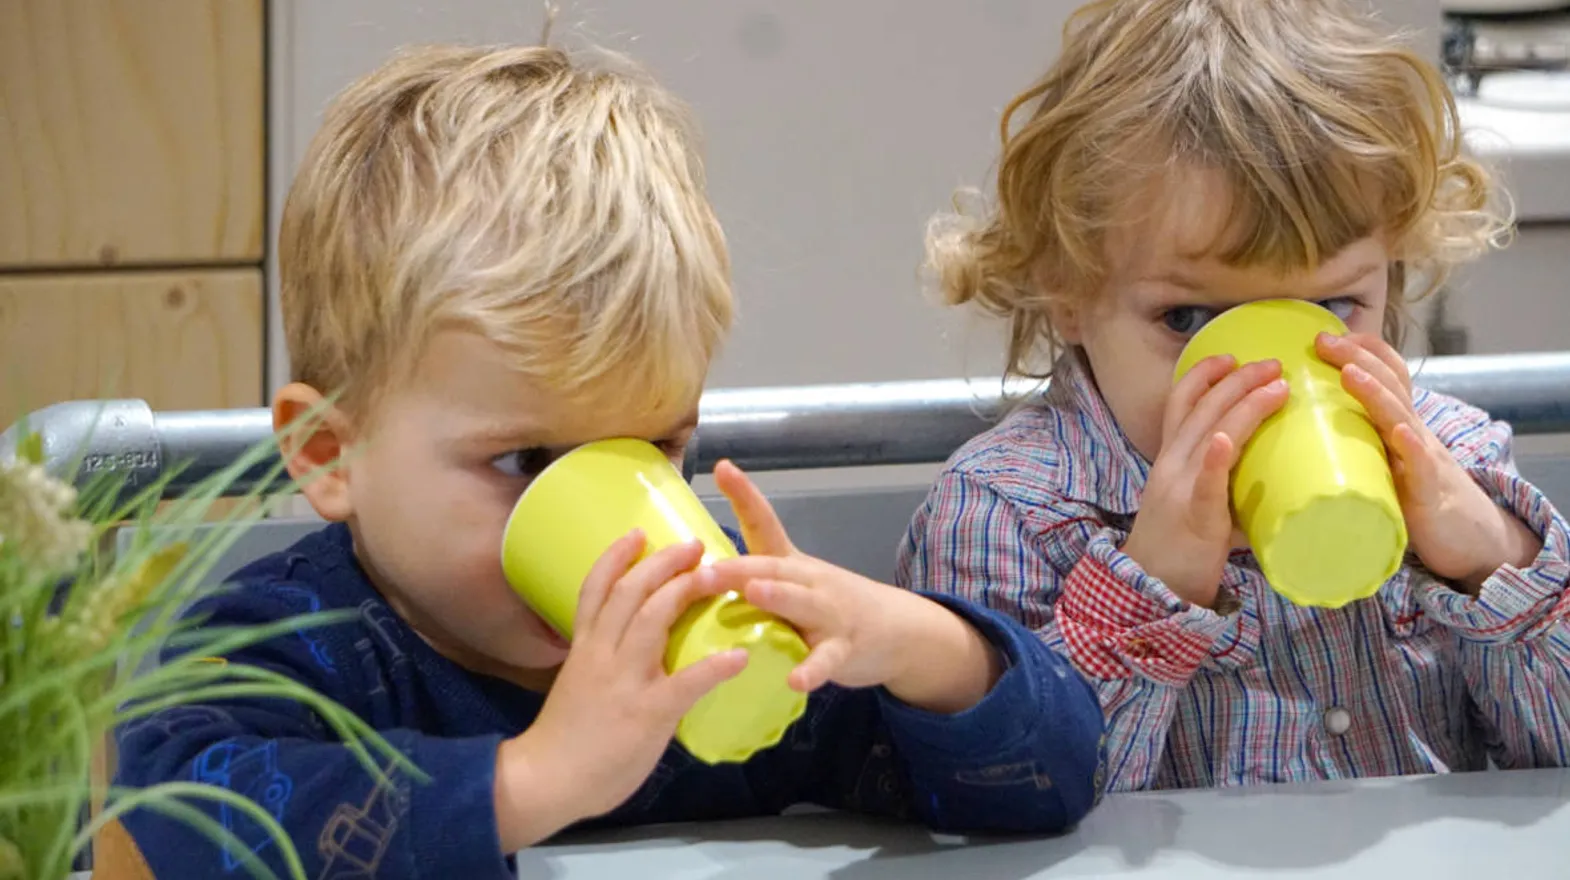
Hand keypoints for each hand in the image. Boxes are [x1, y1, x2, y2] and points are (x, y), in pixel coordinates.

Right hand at [494, 533, 747, 848]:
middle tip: (695, 544)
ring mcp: (625, 680)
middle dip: (664, 562)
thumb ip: (603, 664)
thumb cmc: (562, 740)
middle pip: (632, 592)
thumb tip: (633, 656)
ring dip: (686, 590)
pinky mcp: (648, 712)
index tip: (638, 533)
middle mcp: (603, 654)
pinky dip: (715, 667)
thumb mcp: (577, 686)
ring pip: (653, 619)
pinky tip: (740, 657)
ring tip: (716, 574)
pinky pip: (685, 682)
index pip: (596, 589)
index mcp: (585, 648)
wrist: (545, 781)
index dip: (617, 556)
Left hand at [709, 461, 1001, 712]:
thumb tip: (691, 572)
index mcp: (789, 564)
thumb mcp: (794, 584)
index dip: (745, 495)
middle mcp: (809, 580)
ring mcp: (830, 613)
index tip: (723, 468)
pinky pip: (827, 659)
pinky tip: (796, 680)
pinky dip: (812, 670)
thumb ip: (752, 578)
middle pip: (773, 566)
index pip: (765, 523)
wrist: (896, 630)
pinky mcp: (845, 648)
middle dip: (737, 568)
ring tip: (754, 592)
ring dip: (778, 596)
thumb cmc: (829, 606)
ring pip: (802, 602)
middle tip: (701, 572)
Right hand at [1122, 356, 1289, 607]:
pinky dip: (1217, 458)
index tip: (1230, 355)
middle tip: (1272, 362)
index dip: (1203, 375)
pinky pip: (1205, 483)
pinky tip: (1228, 439)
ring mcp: (1180, 489)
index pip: (1181, 404)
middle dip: (1237, 379)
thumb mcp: (1198, 505)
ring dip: (1244, 404)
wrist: (1150, 591)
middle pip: (1201, 408)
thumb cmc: (1179, 552)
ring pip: (1209, 433)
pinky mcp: (1194, 517)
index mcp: (1171, 461)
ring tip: (1277, 385)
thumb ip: (1227, 488)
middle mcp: (1172, 466)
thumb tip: (1275, 482)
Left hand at [1316, 332, 1539, 590]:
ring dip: (1377, 392)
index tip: (1327, 335)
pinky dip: (1412, 447)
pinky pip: (1422, 466)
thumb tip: (1298, 433)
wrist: (1468, 539)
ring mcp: (1422, 459)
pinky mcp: (1428, 492)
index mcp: (1399, 425)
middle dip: (1359, 358)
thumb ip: (1355, 444)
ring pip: (1401, 417)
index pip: (1388, 374)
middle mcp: (1412, 433)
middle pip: (1390, 385)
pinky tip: (1402, 433)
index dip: (1363, 350)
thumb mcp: (1384, 462)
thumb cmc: (1416, 500)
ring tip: (1351, 372)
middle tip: (1324, 341)